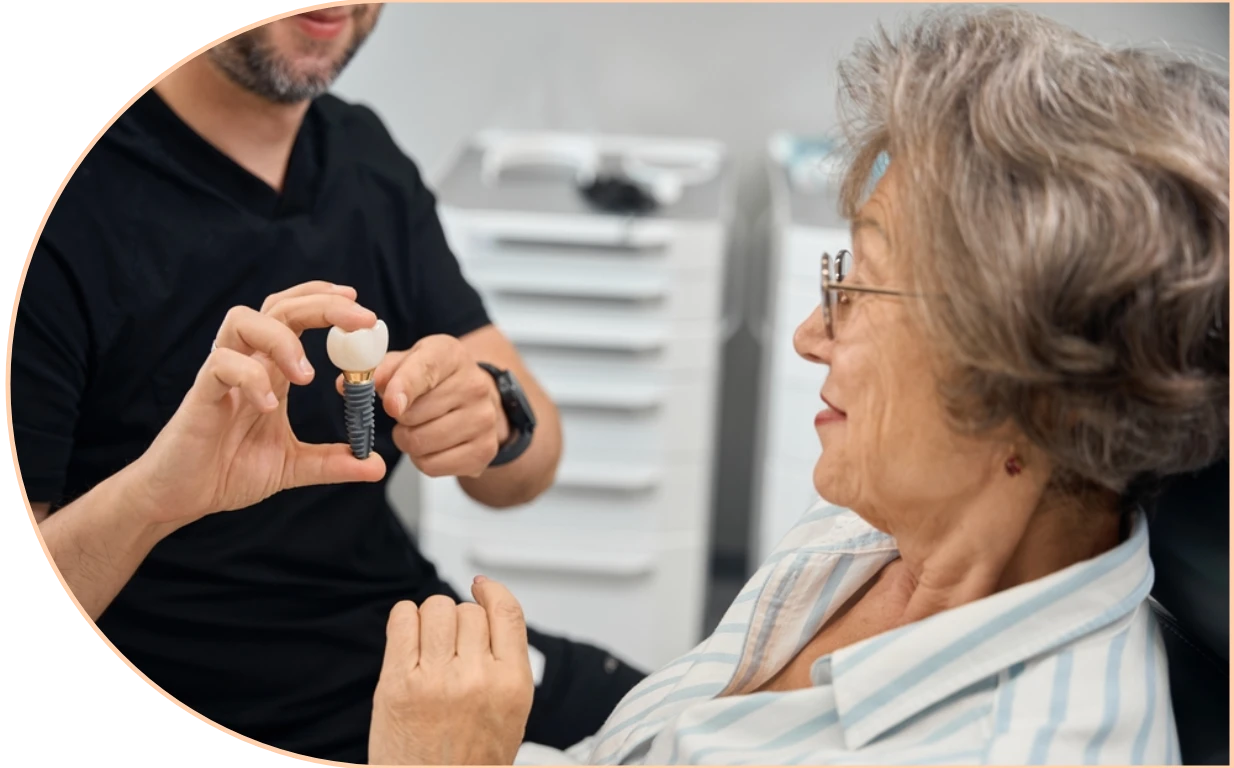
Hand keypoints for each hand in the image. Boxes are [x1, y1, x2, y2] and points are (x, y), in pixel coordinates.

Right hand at [130, 282, 387, 526]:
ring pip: (242, 320)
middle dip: (321, 305)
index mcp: (270, 371)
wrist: (181, 498)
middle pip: (279, 308)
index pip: (295, 316)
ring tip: (307, 374)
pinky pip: (221, 366)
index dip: (325, 303)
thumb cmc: (226, 471)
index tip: (362, 309)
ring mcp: (221, 377)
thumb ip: (333, 462)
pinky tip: (269, 406)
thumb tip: (376, 465)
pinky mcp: (199, 396)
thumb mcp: (292, 467)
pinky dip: (251, 378)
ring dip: (282, 338)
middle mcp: (247, 363)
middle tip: (360, 319)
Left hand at [340, 335, 507, 478]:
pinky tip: (433, 444)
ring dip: (408, 440)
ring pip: (421, 443)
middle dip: (400, 418)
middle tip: (407, 413)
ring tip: (420, 427)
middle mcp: (474, 385)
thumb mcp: (408, 363)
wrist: (478, 400)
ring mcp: (484, 419)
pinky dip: (422, 459)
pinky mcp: (485, 450)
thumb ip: (377, 371)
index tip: (390, 404)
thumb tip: (344, 385)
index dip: (403, 388)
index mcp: (450, 355)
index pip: (425, 370)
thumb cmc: (435, 381)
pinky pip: (432, 466)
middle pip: (415, 414)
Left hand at [369, 577, 534, 766]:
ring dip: (432, 620)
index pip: (508, 613)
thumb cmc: (469, 763)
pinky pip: (403, 619)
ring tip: (429, 646)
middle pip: (468, 610)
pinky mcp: (398, 683)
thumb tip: (489, 613)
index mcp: (512, 685)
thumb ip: (505, 666)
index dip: (493, 591)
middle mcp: (477, 678)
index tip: (483, 586)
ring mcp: (436, 679)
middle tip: (450, 648)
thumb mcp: (510, 716)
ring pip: (437, 609)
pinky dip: (405, 619)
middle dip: (458, 622)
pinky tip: (408, 636)